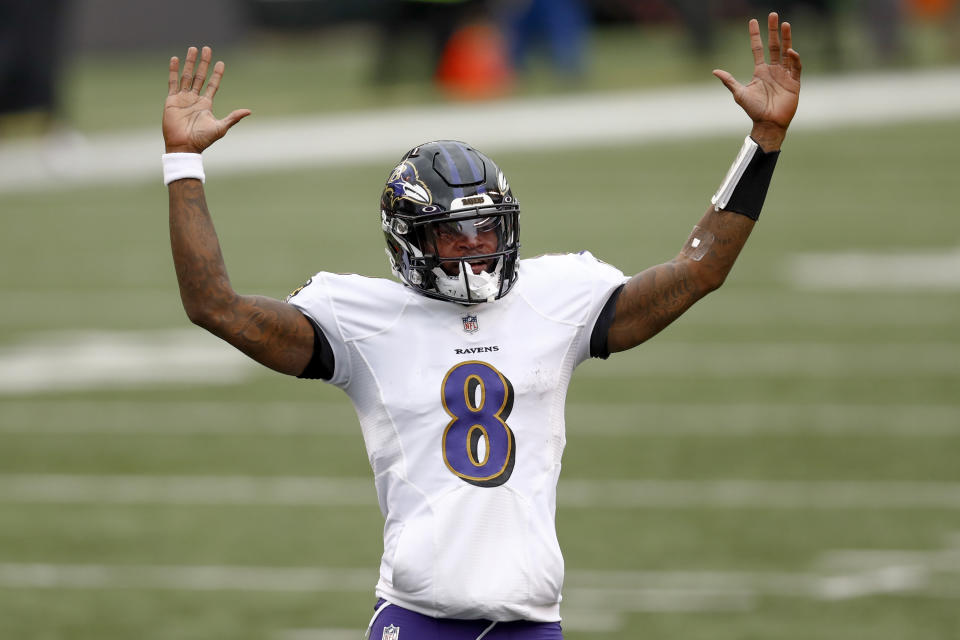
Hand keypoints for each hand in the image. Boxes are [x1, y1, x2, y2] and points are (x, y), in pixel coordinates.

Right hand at [163, 46, 250, 153]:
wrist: (184, 146)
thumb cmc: (203, 139)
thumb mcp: (220, 127)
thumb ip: (233, 118)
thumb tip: (249, 111)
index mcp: (206, 104)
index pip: (213, 85)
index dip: (217, 74)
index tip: (221, 63)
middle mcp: (195, 99)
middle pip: (200, 76)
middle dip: (204, 63)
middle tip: (207, 49)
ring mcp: (183, 98)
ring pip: (187, 76)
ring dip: (190, 62)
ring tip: (193, 49)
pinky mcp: (172, 100)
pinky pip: (173, 82)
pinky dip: (174, 71)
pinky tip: (176, 59)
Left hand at [713, 13, 801, 149]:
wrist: (767, 124)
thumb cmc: (753, 110)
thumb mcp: (739, 93)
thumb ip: (729, 81)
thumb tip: (715, 70)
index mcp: (760, 71)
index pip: (758, 48)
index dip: (756, 35)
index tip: (752, 21)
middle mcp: (773, 70)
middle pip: (774, 46)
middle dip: (773, 31)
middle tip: (773, 15)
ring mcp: (784, 75)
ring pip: (786, 52)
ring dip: (786, 39)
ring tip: (786, 24)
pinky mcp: (794, 82)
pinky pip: (796, 67)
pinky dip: (794, 59)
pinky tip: (790, 51)